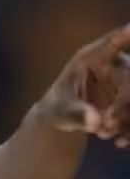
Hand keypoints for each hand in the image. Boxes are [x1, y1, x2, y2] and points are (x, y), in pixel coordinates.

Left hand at [37, 24, 129, 147]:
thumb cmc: (56, 109)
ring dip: (127, 117)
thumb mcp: (60, 112)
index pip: (109, 44)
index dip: (122, 36)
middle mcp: (112, 63)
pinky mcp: (129, 95)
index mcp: (90, 58)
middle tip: (107, 123)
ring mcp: (124, 78)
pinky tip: (119, 141)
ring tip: (104, 133)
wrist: (62, 120)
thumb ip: (77, 114)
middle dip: (124, 103)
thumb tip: (95, 122)